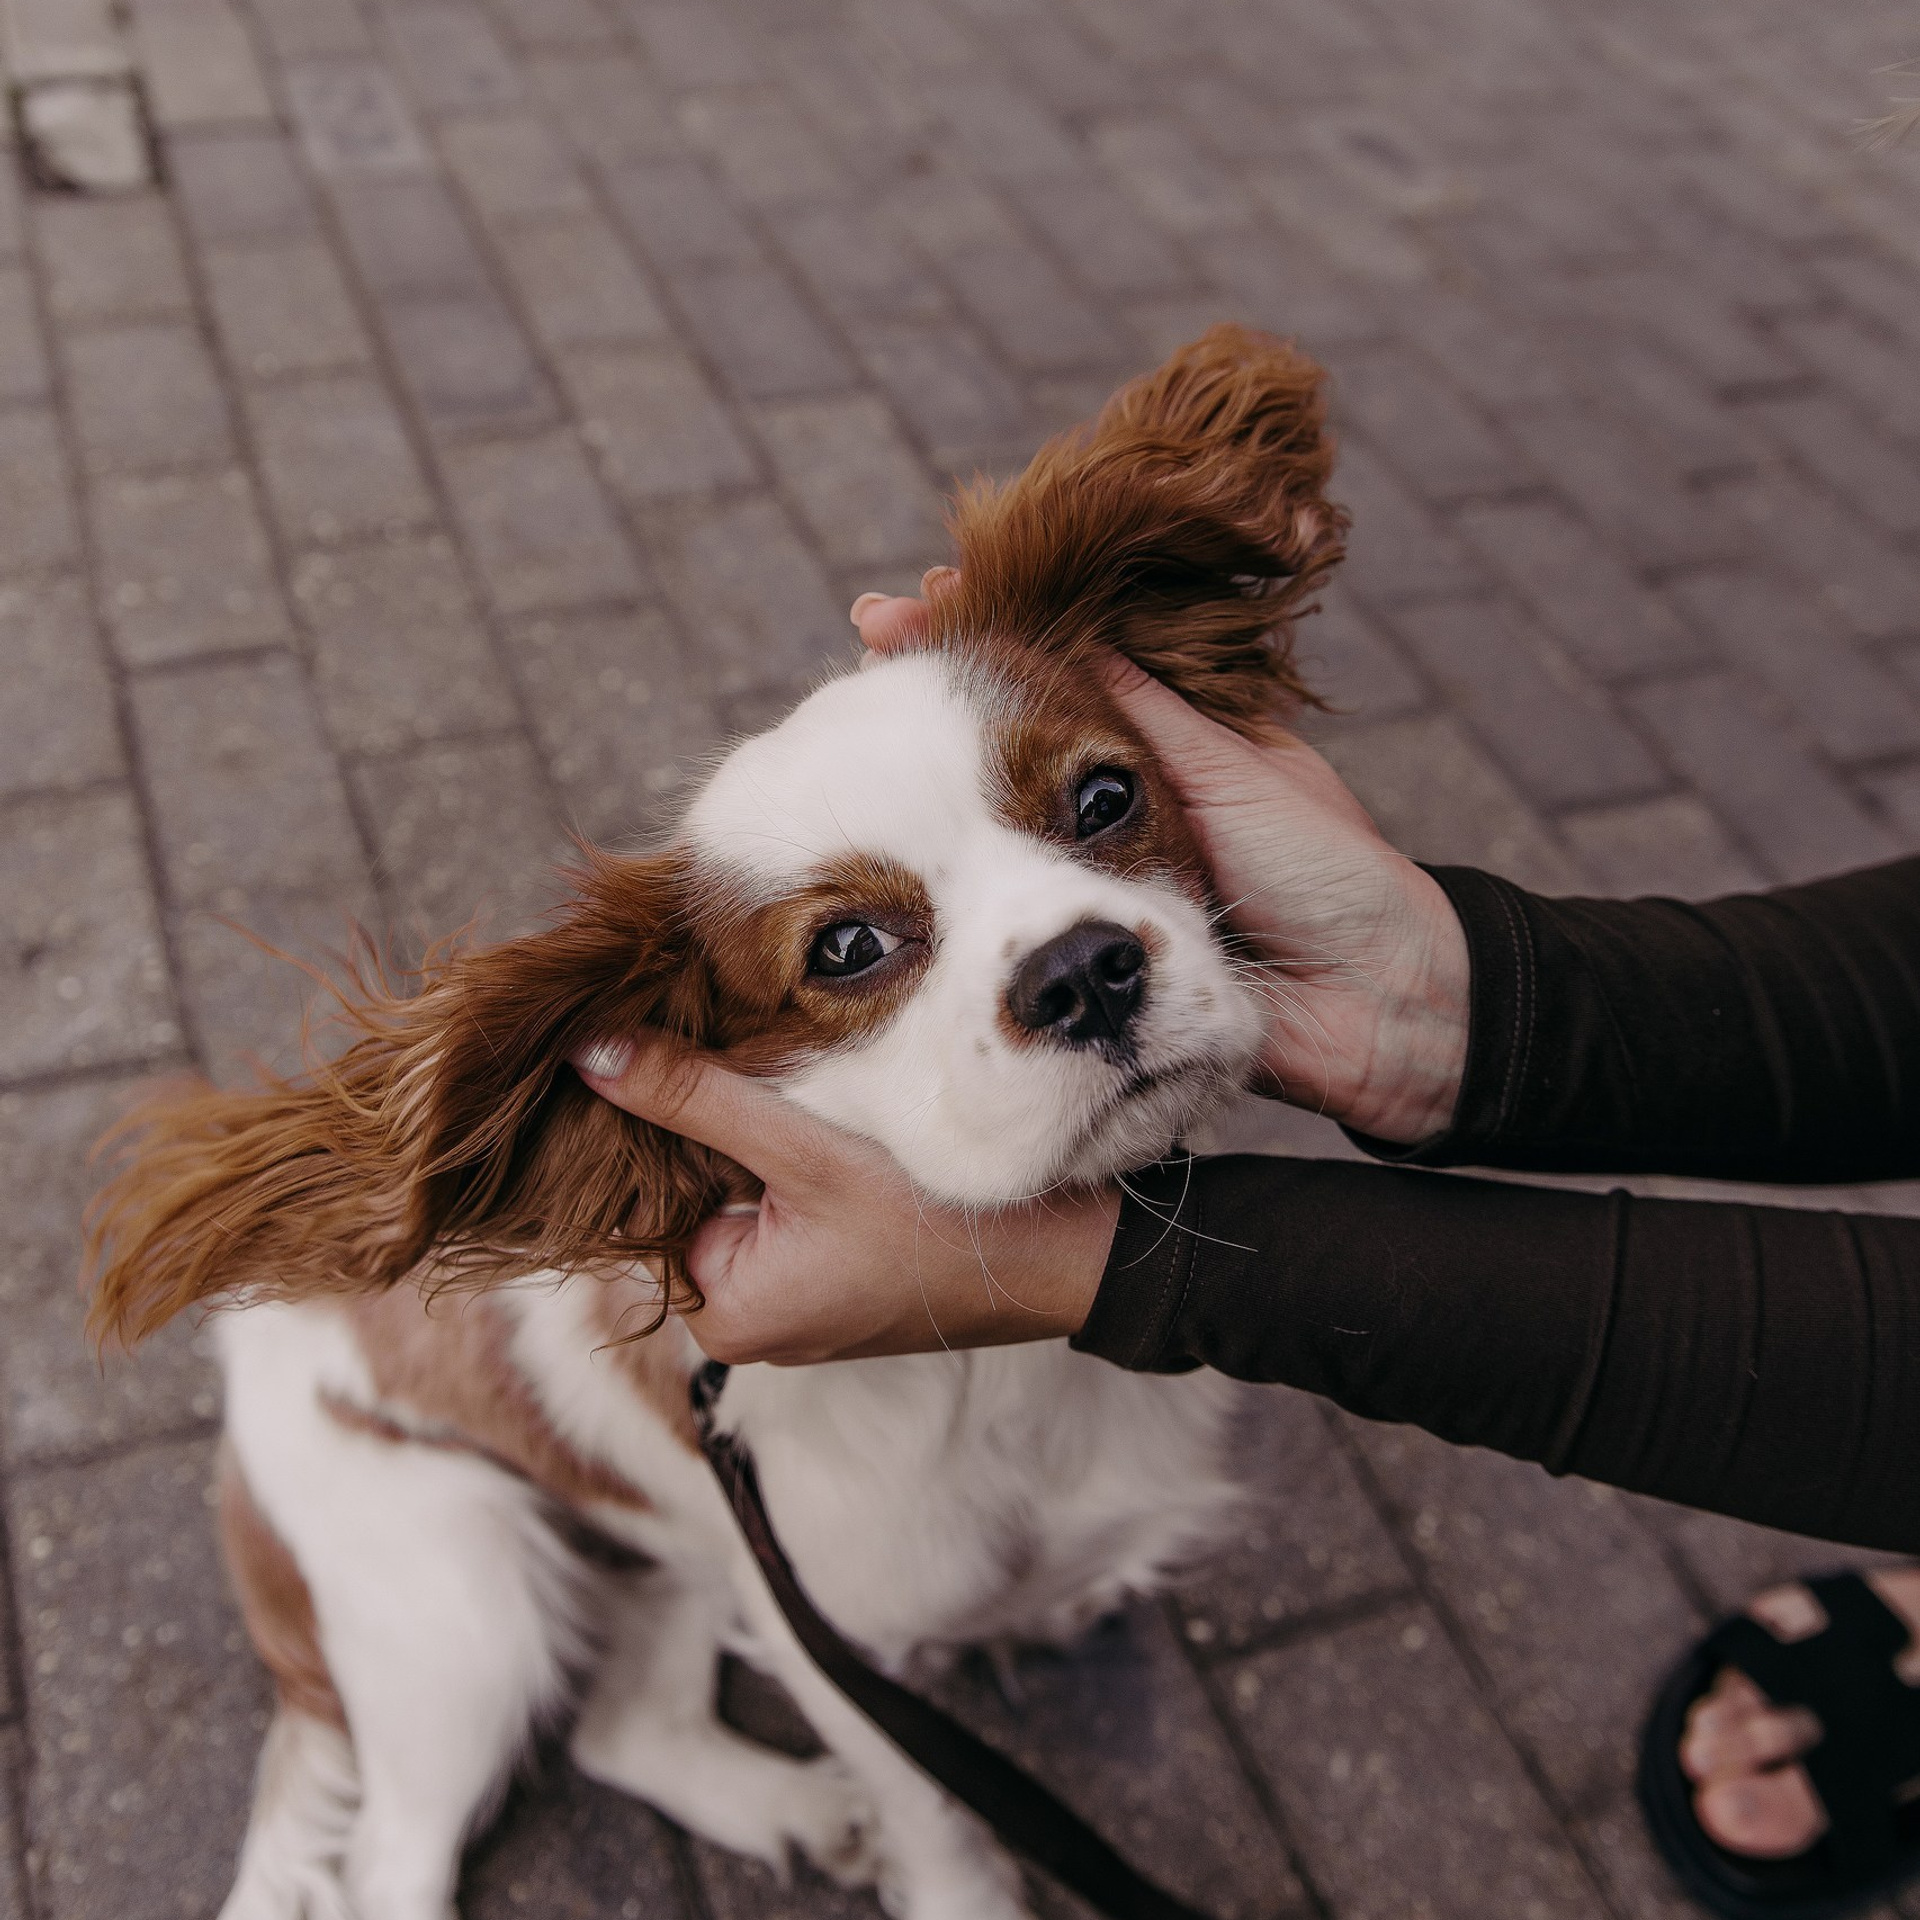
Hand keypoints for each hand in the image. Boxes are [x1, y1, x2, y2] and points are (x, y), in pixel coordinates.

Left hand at [573, 1033, 1118, 1364]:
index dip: (632, 1128)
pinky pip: (789, 1204)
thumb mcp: (802, 1152)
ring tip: (741, 1049)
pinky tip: (799, 1091)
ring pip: (744, 1194)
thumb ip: (694, 1098)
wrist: (1072, 1257)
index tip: (619, 1050)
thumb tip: (586, 1051)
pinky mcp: (843, 1271)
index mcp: (726, 1316)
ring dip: (746, 1132)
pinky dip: (789, 1153)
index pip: (640, 1208)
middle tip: (683, 1033)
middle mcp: (754, 1321)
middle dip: (694, 1125)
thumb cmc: (942, 1223)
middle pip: (692, 1199)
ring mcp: (803, 1297)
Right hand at [853, 573, 1469, 1143]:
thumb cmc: (1326, 873)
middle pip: (1009, 740)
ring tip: (858, 711)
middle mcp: (1111, 808)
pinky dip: (958, 877)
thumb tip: (1068, 632)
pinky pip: (1015, 907)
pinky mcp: (1089, 954)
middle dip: (937, 687)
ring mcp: (1093, 880)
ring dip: (931, 774)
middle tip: (869, 631)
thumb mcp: (1235, 770)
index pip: (1059, 670)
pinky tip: (896, 836)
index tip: (920, 599)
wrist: (1374, 1003)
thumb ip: (1147, 716)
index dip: (991, 634)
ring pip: (996, 819)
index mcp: (1160, 750)